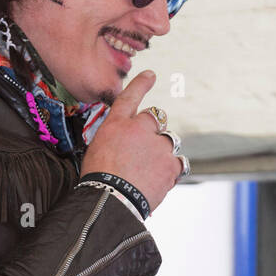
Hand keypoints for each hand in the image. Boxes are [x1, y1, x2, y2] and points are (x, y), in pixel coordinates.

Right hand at [80, 71, 182, 212]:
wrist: (110, 199)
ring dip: (164, 151)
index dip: (141, 85)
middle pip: (157, 119)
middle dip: (154, 131)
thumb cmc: (99, 179)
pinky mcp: (170, 164)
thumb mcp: (97, 150)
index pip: (130, 98)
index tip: (151, 75)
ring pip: (170, 141)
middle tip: (144, 152)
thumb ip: (115, 140)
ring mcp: (158, 145)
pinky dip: (172, 170)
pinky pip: (179, 162)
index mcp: (117, 124)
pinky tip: (159, 180)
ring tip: (150, 170)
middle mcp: (139, 129)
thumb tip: (125, 146)